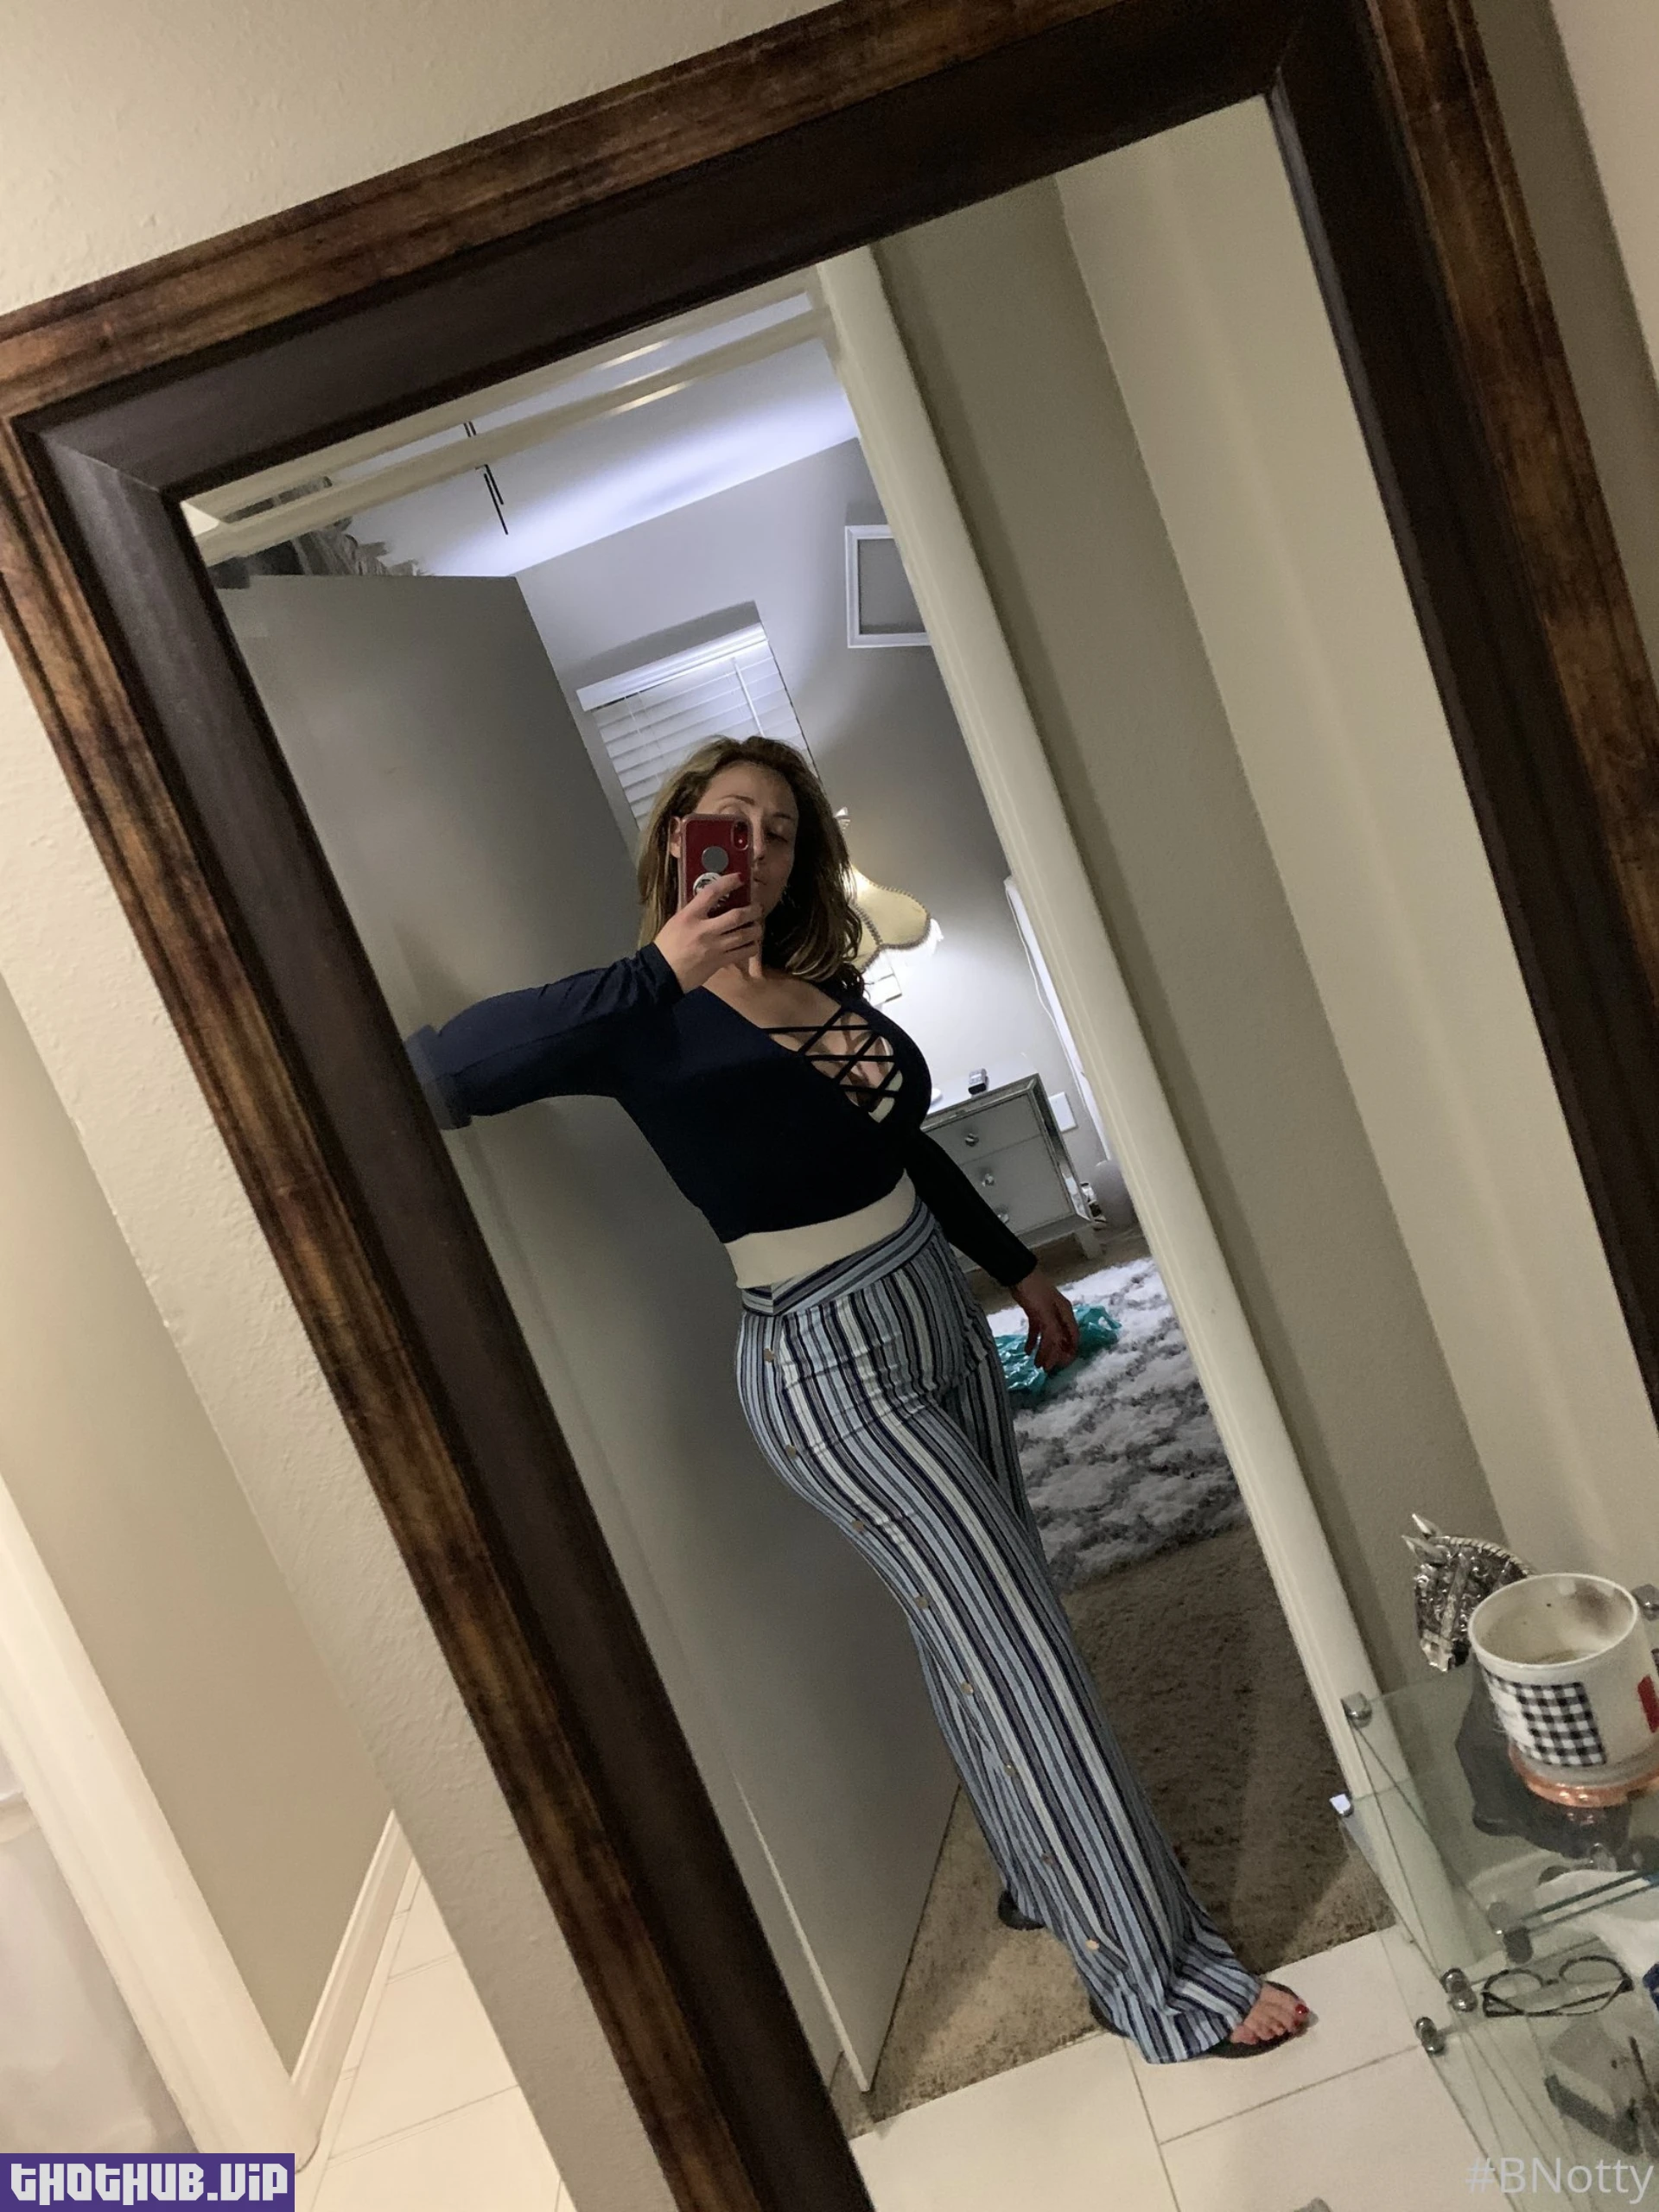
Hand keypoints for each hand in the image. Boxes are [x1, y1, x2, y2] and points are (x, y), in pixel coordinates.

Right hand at [654, 875, 763, 991]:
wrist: (662, 972)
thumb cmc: (667, 944)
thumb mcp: (677, 921)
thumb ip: (694, 911)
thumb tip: (711, 902)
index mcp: (690, 916)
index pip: (711, 893)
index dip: (727, 882)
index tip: (740, 878)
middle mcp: (704, 930)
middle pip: (736, 916)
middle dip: (752, 910)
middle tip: (758, 908)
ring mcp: (714, 947)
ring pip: (744, 935)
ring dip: (755, 929)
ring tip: (757, 927)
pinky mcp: (719, 962)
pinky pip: (742, 953)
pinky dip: (751, 947)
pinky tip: (752, 944)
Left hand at [1011, 1267, 1078, 1373]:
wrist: (1018, 1274)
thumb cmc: (1034, 1291)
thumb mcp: (1043, 1312)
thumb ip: (1051, 1331)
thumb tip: (1056, 1349)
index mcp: (1065, 1313)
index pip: (1072, 1337)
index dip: (1069, 1352)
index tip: (1061, 1365)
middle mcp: (1059, 1315)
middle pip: (1061, 1339)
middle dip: (1055, 1354)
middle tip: (1047, 1368)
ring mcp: (1047, 1314)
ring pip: (1049, 1337)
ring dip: (1044, 1351)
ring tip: (1037, 1364)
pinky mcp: (1035, 1313)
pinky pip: (1037, 1331)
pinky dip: (1033, 1341)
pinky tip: (1027, 1351)